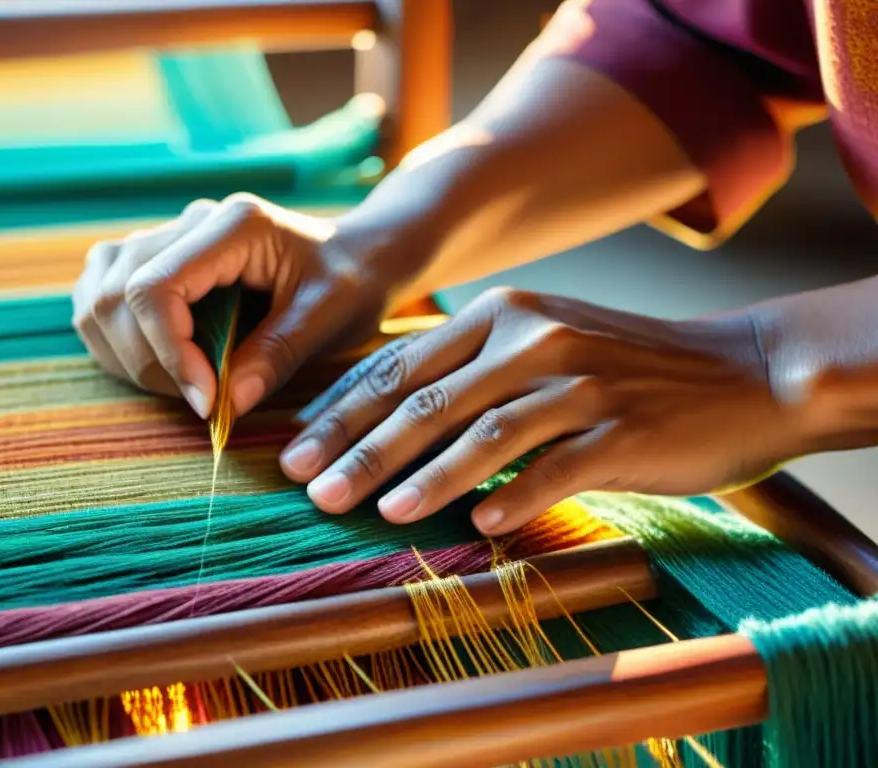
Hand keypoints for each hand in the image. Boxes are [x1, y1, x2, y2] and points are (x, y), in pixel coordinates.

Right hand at [71, 194, 410, 418]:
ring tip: (188, 382)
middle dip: (151, 363)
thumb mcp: (330, 317)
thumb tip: (225, 404)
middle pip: (117, 296)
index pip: (156, 287)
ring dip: (129, 356)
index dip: (169, 352)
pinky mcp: (153, 259)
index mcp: (233, 225)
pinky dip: (117, 342)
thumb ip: (277, 355)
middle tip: (205, 399)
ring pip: (98, 298)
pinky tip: (161, 363)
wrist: (357, 257)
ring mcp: (165, 237)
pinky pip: (101, 298)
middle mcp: (190, 222)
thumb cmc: (351, 282)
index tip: (206, 401)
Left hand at [280, 288, 814, 535]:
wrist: (741, 371)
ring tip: (378, 512)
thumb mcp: (542, 341)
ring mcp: (580, 383)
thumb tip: (389, 424)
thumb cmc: (625, 365)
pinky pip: (554, 469)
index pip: (400, 365)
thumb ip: (471, 370)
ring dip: (424, 478)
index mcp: (501, 313)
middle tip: (311, 491)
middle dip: (360, 449)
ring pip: (482, 434)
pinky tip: (478, 529)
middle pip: (427, 400)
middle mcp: (533, 338)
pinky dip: (512, 499)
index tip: (296, 452)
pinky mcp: (622, 429)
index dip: (343, 412)